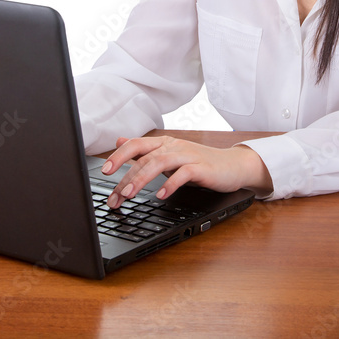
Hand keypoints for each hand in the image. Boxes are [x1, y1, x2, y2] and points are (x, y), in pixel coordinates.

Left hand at [100, 136, 272, 208]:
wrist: (232, 166)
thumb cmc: (199, 163)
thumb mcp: (169, 155)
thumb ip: (145, 150)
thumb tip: (120, 141)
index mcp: (164, 143)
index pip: (136, 145)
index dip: (119, 156)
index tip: (105, 171)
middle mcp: (174, 146)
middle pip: (144, 158)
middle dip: (125, 178)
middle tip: (113, 196)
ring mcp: (188, 156)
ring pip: (159, 163)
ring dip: (141, 179)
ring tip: (129, 194)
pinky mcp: (201, 168)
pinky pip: (183, 174)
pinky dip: (170, 184)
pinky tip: (160, 195)